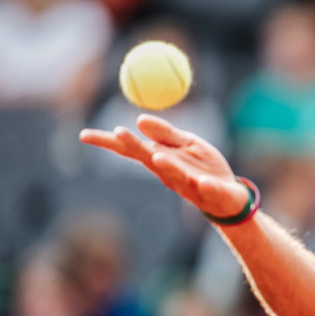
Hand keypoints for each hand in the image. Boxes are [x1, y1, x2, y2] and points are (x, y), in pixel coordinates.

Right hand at [80, 115, 246, 219]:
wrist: (230, 196)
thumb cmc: (204, 168)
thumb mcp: (188, 144)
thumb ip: (166, 134)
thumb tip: (139, 119)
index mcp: (161, 158)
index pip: (130, 149)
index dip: (108, 142)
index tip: (84, 135)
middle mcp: (169, 172)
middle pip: (148, 159)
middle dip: (134, 147)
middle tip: (118, 133)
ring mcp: (189, 184)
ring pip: (175, 175)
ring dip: (166, 166)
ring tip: (158, 157)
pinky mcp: (211, 193)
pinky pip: (208, 190)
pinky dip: (206, 186)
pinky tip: (203, 182)